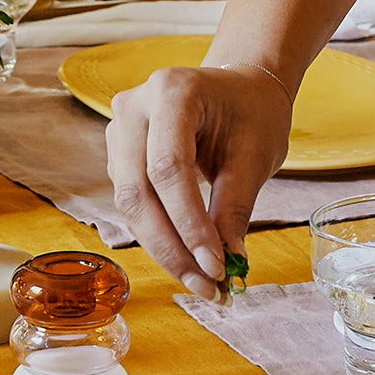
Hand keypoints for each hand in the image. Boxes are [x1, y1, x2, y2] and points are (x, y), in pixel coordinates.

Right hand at [107, 61, 293, 297]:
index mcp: (171, 91)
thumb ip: (235, 208)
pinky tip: (188, 260)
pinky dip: (159, 236)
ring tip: (203, 283)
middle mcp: (134, 107)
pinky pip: (132, 204)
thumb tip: (226, 265)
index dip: (189, 223)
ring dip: (164, 249)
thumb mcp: (254, 156)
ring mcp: (119, 130)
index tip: (216, 266)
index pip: (168, 168)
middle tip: (206, 286)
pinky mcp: (119, 155)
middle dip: (171, 247)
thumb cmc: (252, 112)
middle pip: (137, 191)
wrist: (240, 89)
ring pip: (129, 204)